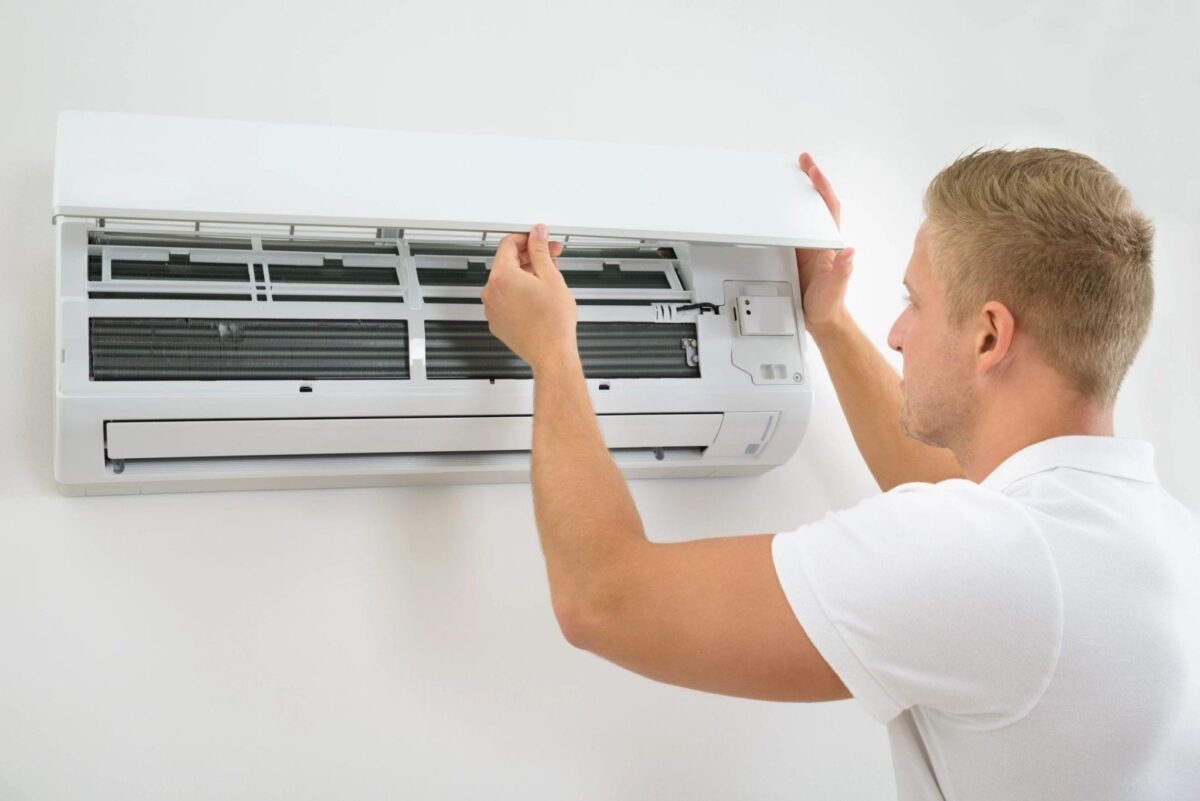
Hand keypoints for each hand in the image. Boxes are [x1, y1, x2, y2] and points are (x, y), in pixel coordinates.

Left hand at [481, 224, 575, 373]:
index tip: (540, 240)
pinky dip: (519, 293)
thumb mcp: (551, 277)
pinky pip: (506, 299)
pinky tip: (538, 296)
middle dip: (530, 257)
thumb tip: (537, 233)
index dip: (527, 238)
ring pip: (507, 282)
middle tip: (551, 256)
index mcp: (502, 277)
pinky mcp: (497, 322)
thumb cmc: (552, 322)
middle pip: (507, 263)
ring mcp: (492, 309)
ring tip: (548, 278)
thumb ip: (540, 250)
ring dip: (526, 275)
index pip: (508, 244)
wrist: (551, 354)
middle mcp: (491, 292)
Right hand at [796, 153, 854, 334]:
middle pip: (815, 203)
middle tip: (801, 160)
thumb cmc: (828, 304)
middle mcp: (818, 241)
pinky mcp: (794, 254)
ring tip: (788, 174)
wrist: (819, 319)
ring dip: (797, 193)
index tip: (812, 170)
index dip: (822, 187)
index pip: (828, 208)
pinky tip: (774, 206)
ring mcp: (806, 246)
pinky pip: (788, 228)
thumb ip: (842, 271)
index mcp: (828, 244)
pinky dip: (784, 213)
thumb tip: (849, 251)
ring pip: (802, 213)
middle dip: (810, 180)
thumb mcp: (835, 288)